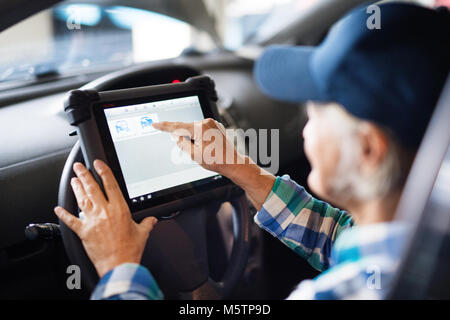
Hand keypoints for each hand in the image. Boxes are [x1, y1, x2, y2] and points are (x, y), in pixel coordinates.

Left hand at [54, 160, 157, 277]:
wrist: (119, 264)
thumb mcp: (142, 233)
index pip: (110, 185)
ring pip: (82, 200)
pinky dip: (64, 214)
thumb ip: (147, 223)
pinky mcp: (84, 232)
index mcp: (120, 210)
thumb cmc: (130, 250)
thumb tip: (152, 220)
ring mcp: (93, 221)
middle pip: (92, 188)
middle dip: (84, 175)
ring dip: (76, 188)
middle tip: (79, 167)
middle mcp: (105, 212)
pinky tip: (58, 209)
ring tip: (73, 180)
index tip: (98, 164)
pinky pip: (71, 221)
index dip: (103, 172)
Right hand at [152, 118, 247, 178]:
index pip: (177, 127)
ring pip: (195, 130)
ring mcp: (213, 124)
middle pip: (187, 129)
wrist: (232, 162)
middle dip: (187, 139)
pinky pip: (202, 131)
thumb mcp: (194, 155)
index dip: (164, 127)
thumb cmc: (216, 160)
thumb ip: (182, 144)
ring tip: (205, 150)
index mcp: (200, 128)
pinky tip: (208, 147)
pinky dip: (201, 137)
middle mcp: (207, 122)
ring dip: (194, 139)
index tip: (155, 124)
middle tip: (196, 151)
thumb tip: (178, 137)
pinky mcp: (217, 127)